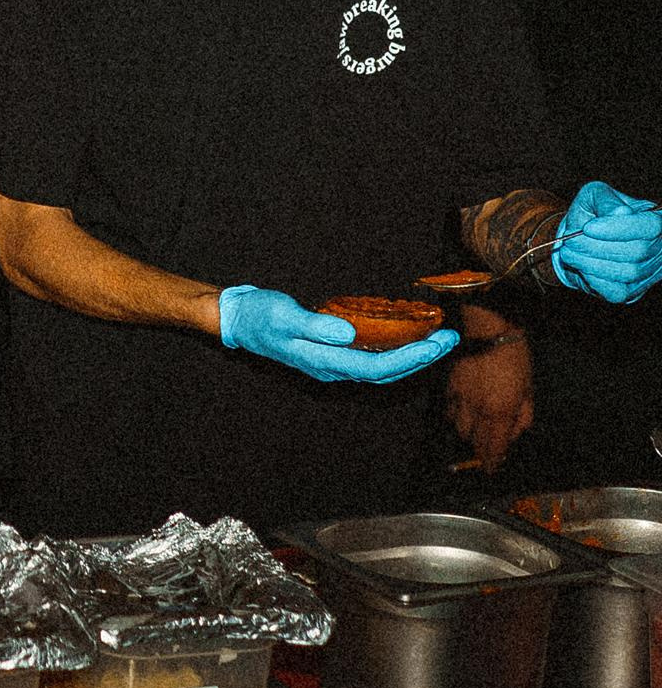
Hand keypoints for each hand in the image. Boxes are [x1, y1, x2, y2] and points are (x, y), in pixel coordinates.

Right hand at [216, 285, 456, 383]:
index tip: (436, 343)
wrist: (238, 320)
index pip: (376, 367)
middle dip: (421, 358)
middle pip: (386, 372)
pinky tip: (405, 339)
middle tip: (449, 338)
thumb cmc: (259, 314)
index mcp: (322, 361)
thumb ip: (316, 325)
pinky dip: (394, 352)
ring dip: (411, 357)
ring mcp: (331, 364)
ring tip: (436, 340)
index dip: (409, 357)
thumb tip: (348, 334)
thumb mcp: (284, 314)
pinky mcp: (331, 355)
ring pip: (381, 369)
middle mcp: (331, 369)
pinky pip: (371, 360)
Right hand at [445, 330, 532, 471]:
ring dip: (469, 433)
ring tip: (477, 429)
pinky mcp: (448, 388)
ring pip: (459, 428)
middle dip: (481, 448)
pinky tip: (464, 413)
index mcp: (500, 411)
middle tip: (489, 449)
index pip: (492, 447)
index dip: (492, 462)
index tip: (492, 469)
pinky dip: (456, 417)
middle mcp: (477, 410)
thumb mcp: (528, 389)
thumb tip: (513, 435)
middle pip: (473, 441)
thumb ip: (523, 417)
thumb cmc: (514, 358)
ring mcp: (459, 399)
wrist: (486, 329)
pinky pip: (449, 411)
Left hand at [548, 180, 661, 303]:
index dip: (619, 228)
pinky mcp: (633, 291)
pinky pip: (617, 290)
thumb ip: (605, 200)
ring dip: (591, 263)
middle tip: (570, 241)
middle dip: (596, 246)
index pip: (650, 226)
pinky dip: (594, 279)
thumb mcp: (594, 196)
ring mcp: (650, 271)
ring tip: (569, 252)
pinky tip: (580, 265)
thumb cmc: (593, 214)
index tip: (588, 228)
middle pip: (637, 251)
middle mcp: (660, 247)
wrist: (584, 239)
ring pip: (627, 272)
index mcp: (656, 219)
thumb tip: (620, 213)